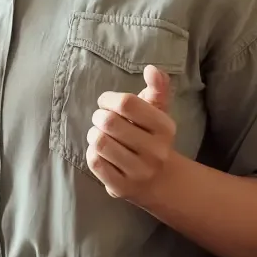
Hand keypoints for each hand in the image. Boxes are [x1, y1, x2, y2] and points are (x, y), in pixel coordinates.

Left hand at [86, 66, 175, 201]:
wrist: (163, 182)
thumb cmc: (154, 138)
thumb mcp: (159, 113)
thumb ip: (158, 88)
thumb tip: (152, 69)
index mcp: (165, 127)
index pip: (127, 103)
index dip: (108, 99)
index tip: (106, 102)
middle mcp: (155, 151)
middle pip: (109, 122)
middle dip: (98, 116)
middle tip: (101, 120)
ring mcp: (139, 171)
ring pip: (99, 142)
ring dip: (93, 134)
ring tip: (100, 135)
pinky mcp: (122, 187)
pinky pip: (95, 162)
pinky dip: (92, 152)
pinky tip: (100, 152)